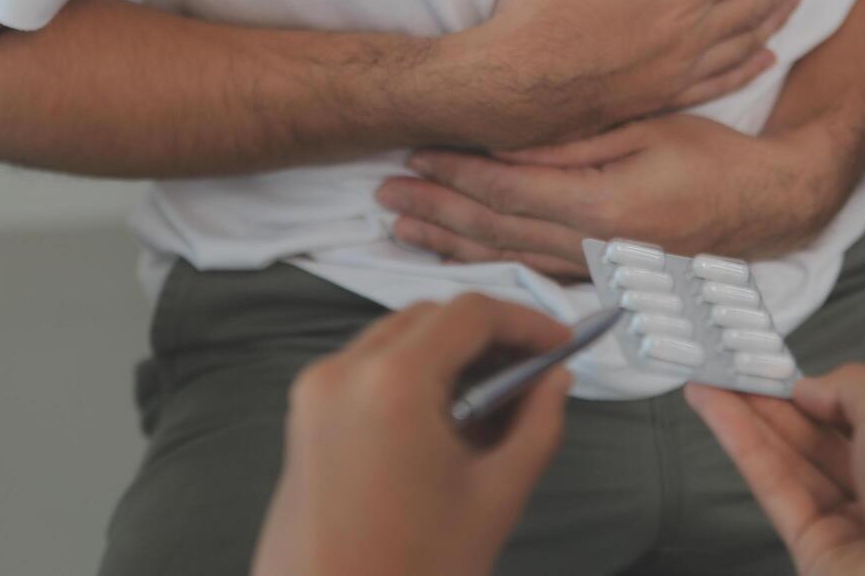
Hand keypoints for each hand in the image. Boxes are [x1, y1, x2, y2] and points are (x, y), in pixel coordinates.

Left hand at [250, 295, 571, 575]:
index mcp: (391, 382)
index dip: (525, 322)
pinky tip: (447, 415)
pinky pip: (365, 369)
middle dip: (487, 335)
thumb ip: (537, 426)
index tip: (562, 345)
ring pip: (394, 338)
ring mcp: (314, 392)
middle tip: (536, 369)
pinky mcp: (302, 417)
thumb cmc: (414, 569)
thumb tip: (556, 381)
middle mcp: (343, 370)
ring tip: (497, 393)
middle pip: (430, 317)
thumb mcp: (495, 497)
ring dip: (448, 352)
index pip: (470, 314)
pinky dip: (410, 374)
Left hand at [375, 114, 847, 280]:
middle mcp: (591, 248)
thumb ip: (574, 143)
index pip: (506, 190)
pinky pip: (530, 273)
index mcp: (601, 209)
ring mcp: (596, 270)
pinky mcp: (603, 277)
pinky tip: (455, 258)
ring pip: (505, 258)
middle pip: (493, 230)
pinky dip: (486, 264)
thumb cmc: (712, 159)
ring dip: (447, 244)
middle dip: (433, 211)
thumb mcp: (647, 130)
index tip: (414, 155)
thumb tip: (506, 141)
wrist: (766, 206)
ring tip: (400, 229)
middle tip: (383, 194)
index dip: (455, 173)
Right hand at [454, 0, 807, 149]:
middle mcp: (691, 36)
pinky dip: (748, 69)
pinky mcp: (660, 98)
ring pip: (747, 44)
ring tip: (794, 1)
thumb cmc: (545, 10)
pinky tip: (762, 62)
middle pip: (757, 4)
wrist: (513, 86)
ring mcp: (678, 73)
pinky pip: (720, 83)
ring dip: (775, 19)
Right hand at [684, 366, 864, 575]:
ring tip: (709, 383)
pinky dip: (741, 447)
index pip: (864, 419)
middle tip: (732, 369)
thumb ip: (848, 386)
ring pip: (789, 462)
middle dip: (773, 403)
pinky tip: (714, 412)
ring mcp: (850, 526)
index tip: (780, 369)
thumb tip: (809, 386)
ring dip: (746, 420)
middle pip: (819, 440)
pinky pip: (772, 487)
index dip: (820, 392)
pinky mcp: (812, 550)